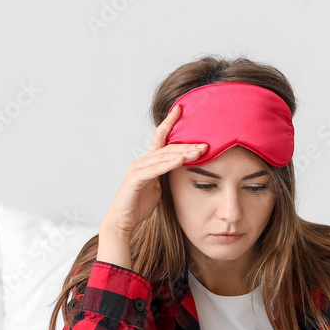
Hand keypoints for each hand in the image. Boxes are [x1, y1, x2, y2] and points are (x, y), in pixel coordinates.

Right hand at [102, 104, 207, 236]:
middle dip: (187, 145)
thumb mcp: (159, 187)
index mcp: (148, 161)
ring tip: (199, 151)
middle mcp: (142, 161)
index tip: (179, 109)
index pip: (160, 137)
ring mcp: (137, 168)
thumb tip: (180, 168)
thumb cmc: (139, 205)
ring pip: (164, 156)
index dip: (169, 122)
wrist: (123, 221)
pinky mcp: (135, 179)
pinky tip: (181, 160)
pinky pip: (155, 169)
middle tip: (205, 143)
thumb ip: (167, 175)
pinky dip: (169, 164)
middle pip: (168, 148)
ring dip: (183, 153)